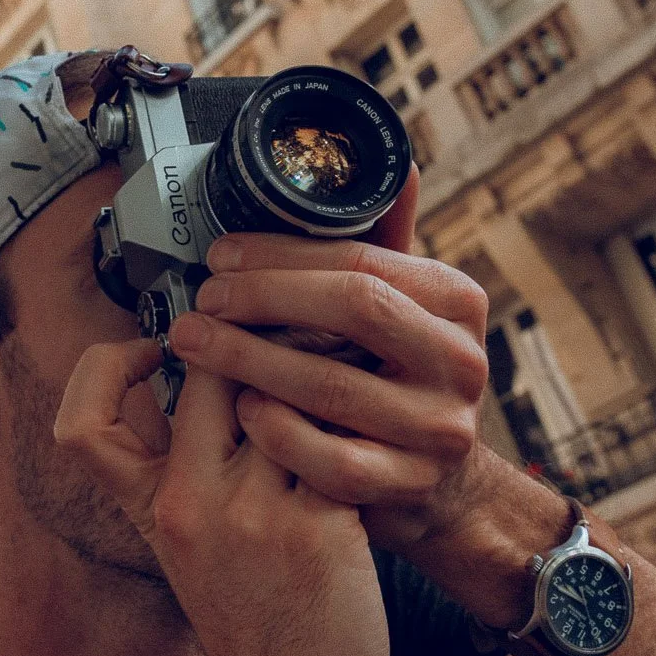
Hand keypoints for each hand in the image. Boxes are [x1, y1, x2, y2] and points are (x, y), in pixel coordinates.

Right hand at [56, 339, 388, 655]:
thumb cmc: (253, 625)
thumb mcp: (190, 550)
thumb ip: (188, 473)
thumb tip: (211, 382)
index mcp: (152, 509)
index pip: (83, 422)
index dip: (103, 368)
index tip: (151, 349)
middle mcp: (191, 504)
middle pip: (213, 372)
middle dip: (254, 343)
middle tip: (289, 334)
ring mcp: (254, 514)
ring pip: (287, 398)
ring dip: (320, 379)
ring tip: (347, 371)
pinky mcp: (320, 527)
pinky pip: (340, 443)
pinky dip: (361, 433)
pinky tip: (378, 439)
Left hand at [166, 174, 495, 555]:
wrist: (438, 482)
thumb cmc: (397, 377)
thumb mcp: (401, 307)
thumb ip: (388, 244)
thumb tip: (397, 170)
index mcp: (457, 301)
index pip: (363, 261)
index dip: (281, 255)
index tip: (221, 256)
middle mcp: (460, 362)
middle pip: (353, 309)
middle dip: (263, 297)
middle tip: (204, 298)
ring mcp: (438, 429)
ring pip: (331, 386)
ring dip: (248, 359)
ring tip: (195, 342)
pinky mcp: (408, 486)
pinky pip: (330, 458)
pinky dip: (276, 431)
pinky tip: (239, 409)